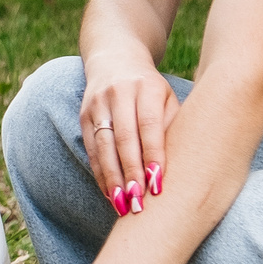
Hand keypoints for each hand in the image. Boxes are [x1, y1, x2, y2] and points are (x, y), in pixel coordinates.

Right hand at [81, 61, 178, 216]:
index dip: (153, 155)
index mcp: (147, 87)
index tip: (158, 184)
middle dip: (131, 173)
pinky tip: (109, 193)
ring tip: (122, 205)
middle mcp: (119, 92)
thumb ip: (172, 127)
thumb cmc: (152, 89)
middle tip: (139, 203)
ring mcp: (98, 103)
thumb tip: (178, 168)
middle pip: (124, 138)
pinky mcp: (84, 114)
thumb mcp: (168, 98)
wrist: (115, 59)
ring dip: (112, 178)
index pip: (149, 125)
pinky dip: (100, 173)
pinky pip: (91, 148)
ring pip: (103, 145)